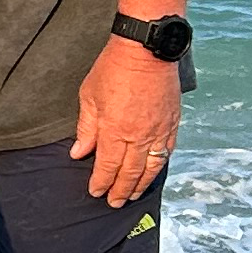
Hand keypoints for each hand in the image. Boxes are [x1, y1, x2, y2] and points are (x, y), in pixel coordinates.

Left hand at [71, 35, 182, 205]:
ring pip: (151, 167)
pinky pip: (167, 151)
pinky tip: (153, 171)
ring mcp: (159, 130)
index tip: (95, 192)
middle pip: (130, 172)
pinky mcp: (172, 122)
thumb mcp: (89, 97)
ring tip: (133, 195)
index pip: (108, 166)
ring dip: (141, 184)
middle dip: (120, 190)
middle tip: (114, 202)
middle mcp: (139, 136)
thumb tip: (79, 153)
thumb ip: (86, 129)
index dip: (101, 182)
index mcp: (115, 131)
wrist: (146, 49)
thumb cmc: (113, 69)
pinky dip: (159, 165)